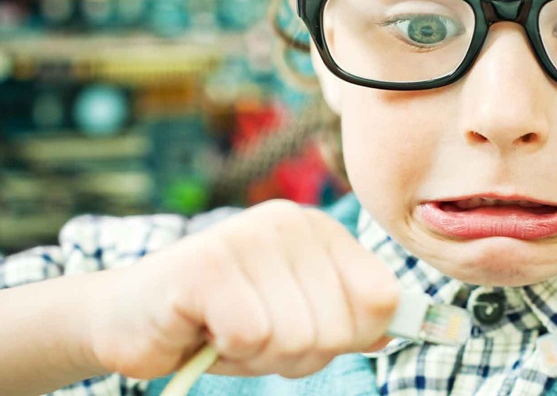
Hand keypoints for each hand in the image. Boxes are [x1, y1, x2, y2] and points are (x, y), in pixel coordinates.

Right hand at [86, 199, 399, 379]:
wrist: (132, 314)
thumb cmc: (223, 319)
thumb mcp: (298, 317)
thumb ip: (351, 317)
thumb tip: (404, 322)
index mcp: (320, 231)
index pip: (383, 297)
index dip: (353, 334)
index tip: (312, 332)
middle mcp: (289, 223)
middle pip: (341, 328)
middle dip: (298, 353)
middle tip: (256, 334)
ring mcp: (249, 237)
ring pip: (298, 336)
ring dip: (261, 354)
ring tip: (228, 330)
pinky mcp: (209, 264)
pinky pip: (252, 335)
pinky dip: (228, 349)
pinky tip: (205, 327)